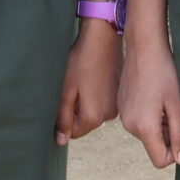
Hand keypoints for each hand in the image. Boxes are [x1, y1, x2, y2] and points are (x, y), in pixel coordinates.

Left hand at [56, 25, 121, 144]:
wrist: (102, 38)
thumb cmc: (81, 62)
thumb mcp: (66, 90)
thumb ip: (62, 118)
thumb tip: (61, 141)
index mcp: (94, 117)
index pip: (73, 132)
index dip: (64, 119)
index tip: (63, 99)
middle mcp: (109, 115)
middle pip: (84, 123)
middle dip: (75, 110)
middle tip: (72, 87)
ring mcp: (116, 105)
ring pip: (93, 112)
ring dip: (85, 102)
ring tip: (83, 81)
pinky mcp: (118, 95)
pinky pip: (103, 103)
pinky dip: (95, 95)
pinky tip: (92, 78)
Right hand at [119, 29, 179, 167]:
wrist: (144, 47)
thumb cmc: (164, 73)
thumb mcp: (177, 105)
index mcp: (144, 127)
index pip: (160, 160)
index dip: (175, 152)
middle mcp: (129, 126)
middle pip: (154, 146)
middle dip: (168, 134)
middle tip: (175, 109)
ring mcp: (123, 116)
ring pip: (147, 133)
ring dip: (160, 123)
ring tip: (165, 99)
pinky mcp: (122, 106)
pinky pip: (139, 121)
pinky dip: (150, 114)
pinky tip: (154, 94)